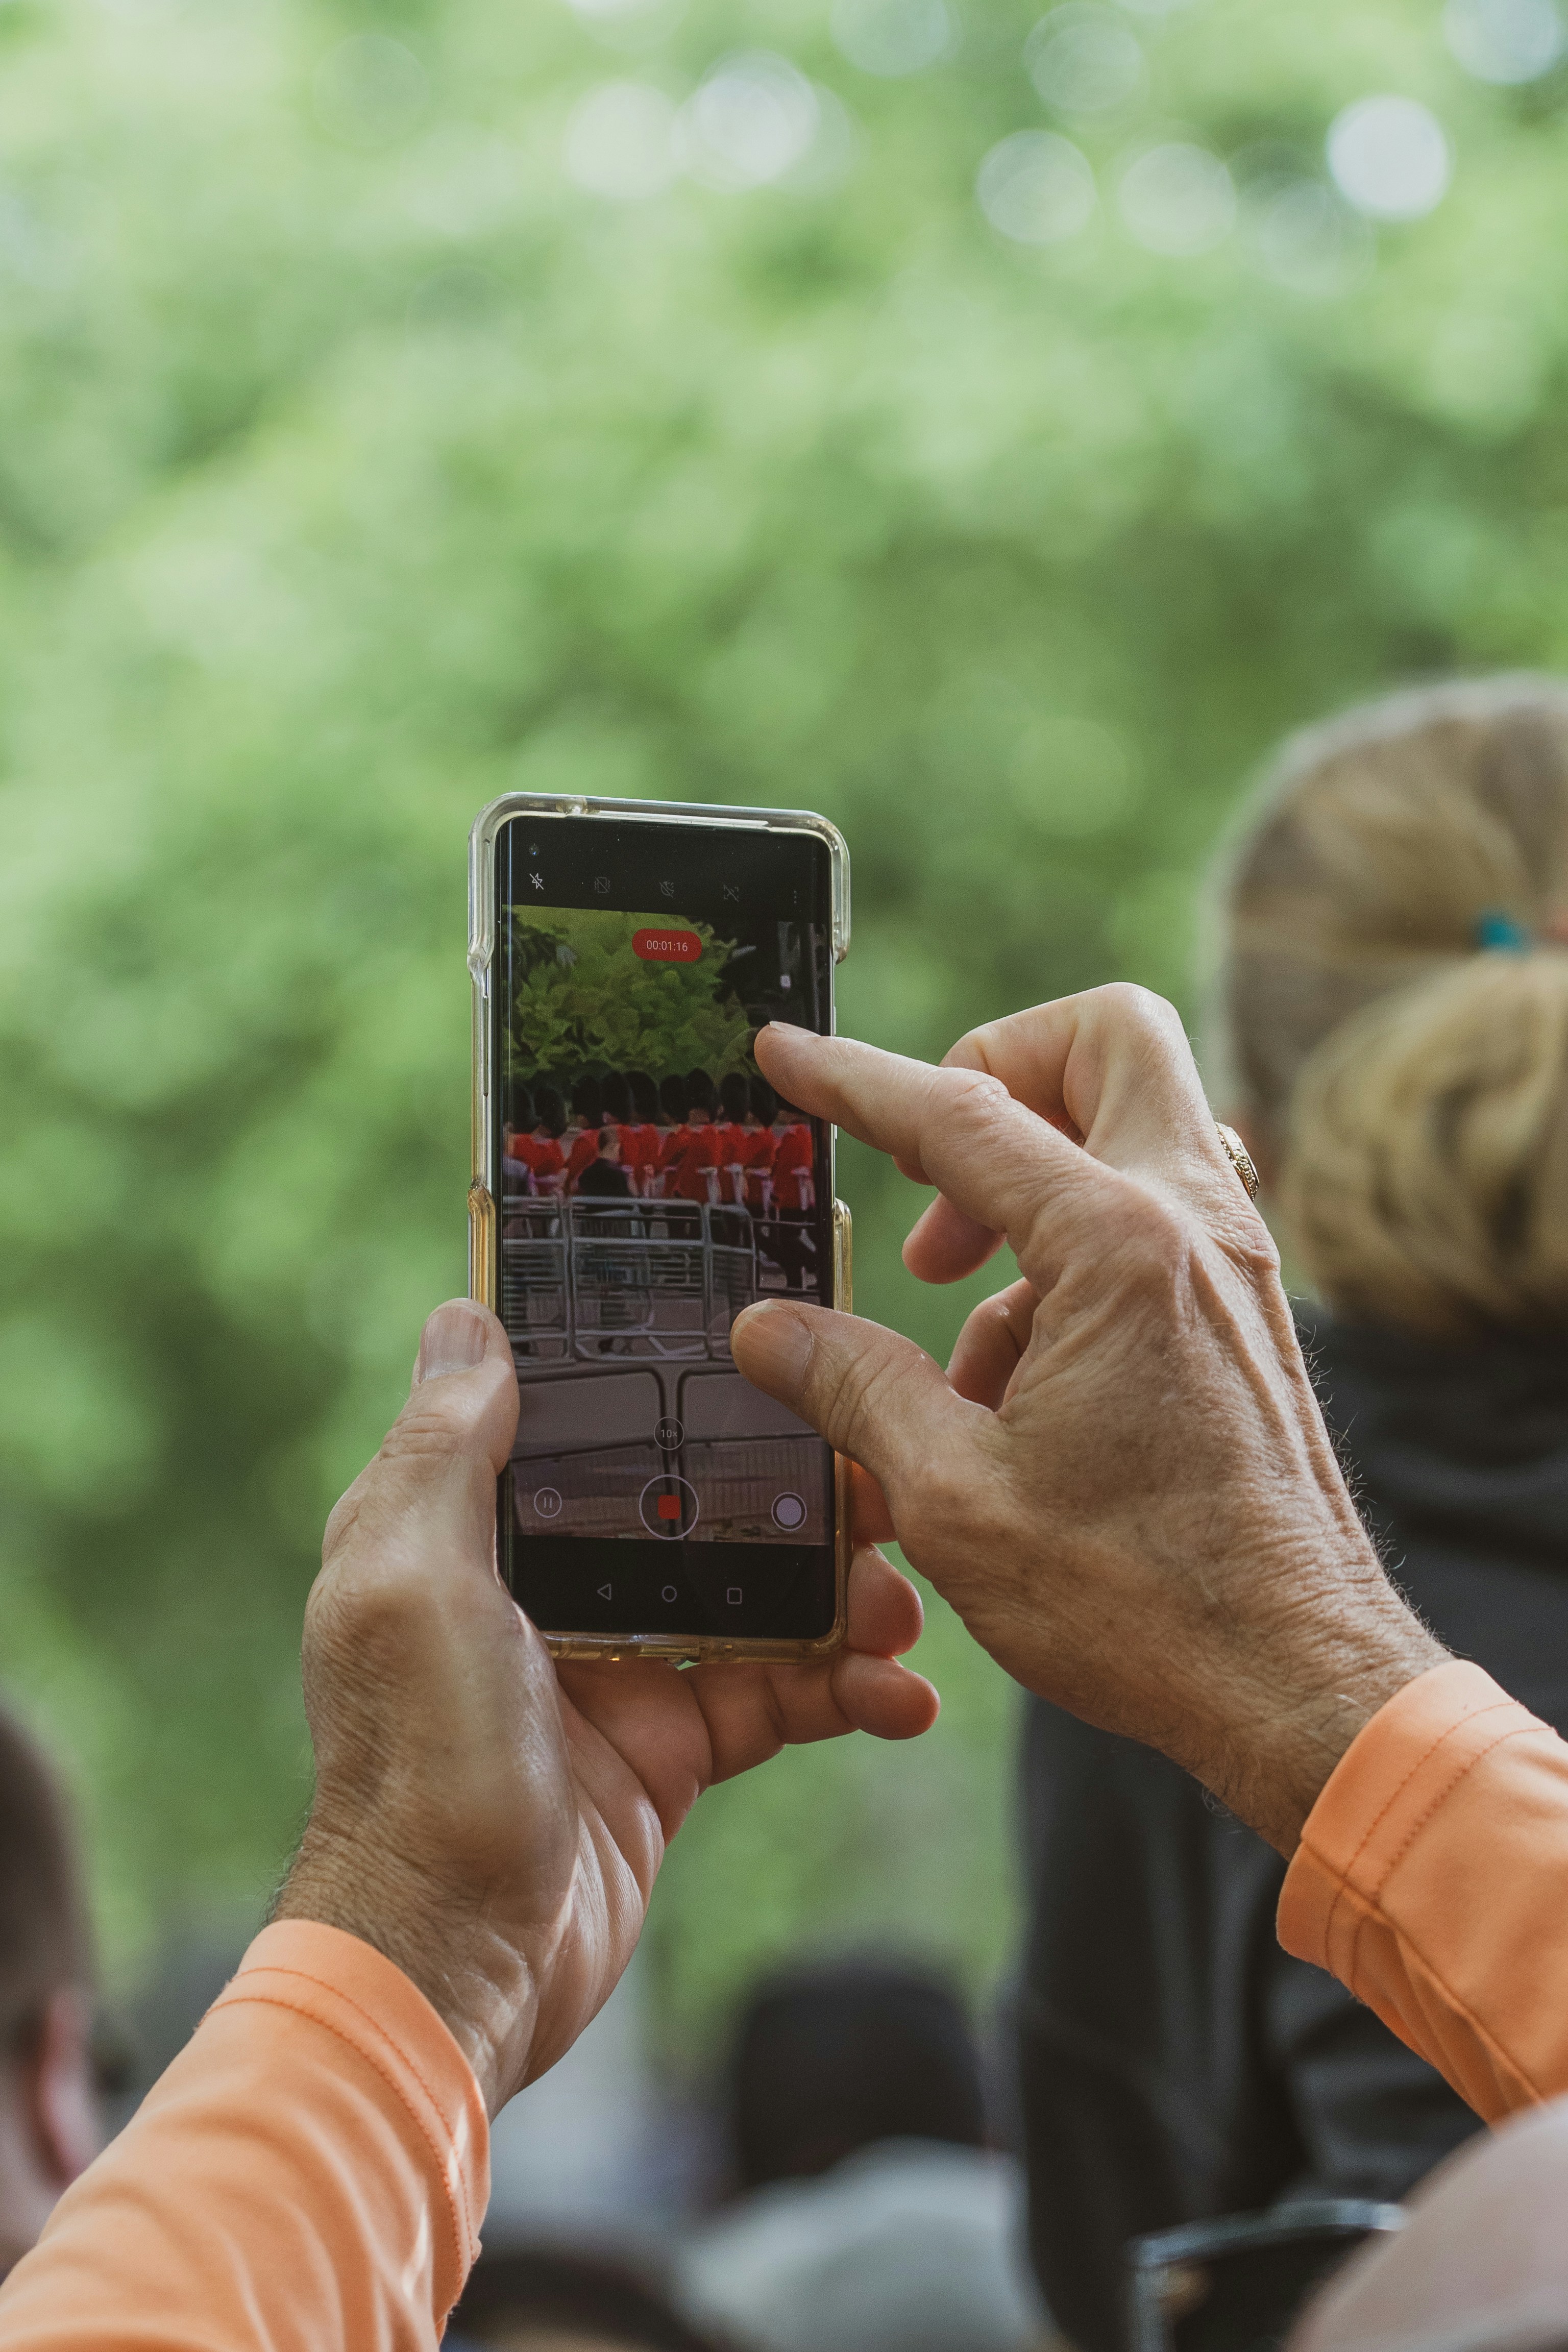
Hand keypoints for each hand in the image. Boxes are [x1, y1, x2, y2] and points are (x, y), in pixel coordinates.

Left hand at [274, 1300, 936, 2113]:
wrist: (453, 1963)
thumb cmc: (415, 1763)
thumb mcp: (406, 1579)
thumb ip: (444, 1449)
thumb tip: (466, 1319)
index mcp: (475, 1529)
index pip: (583, 1418)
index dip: (668, 1373)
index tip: (769, 1339)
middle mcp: (545, 1586)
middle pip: (696, 1499)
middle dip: (797, 1491)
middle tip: (885, 1487)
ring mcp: (618, 1667)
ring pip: (758, 1594)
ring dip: (843, 1594)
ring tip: (905, 1608)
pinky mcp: (672, 1747)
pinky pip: (779, 1694)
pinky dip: (847, 1689)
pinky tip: (903, 1694)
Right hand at [733, 988, 1446, 1853]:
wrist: (1296, 1684)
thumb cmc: (1144, 1604)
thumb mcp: (954, 1496)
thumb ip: (853, 1386)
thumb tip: (769, 1328)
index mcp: (1120, 1249)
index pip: (963, 1114)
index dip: (856, 1078)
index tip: (788, 1054)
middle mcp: (1198, 1226)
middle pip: (1110, 1038)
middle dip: (1002, 1066)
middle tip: (930, 1167)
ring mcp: (1235, 1266)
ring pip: (1134, 1126)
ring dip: (1031, 1178)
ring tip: (954, 1309)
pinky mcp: (1243, 1314)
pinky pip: (1151, 1217)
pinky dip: (1070, 1256)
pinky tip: (1016, 1383)